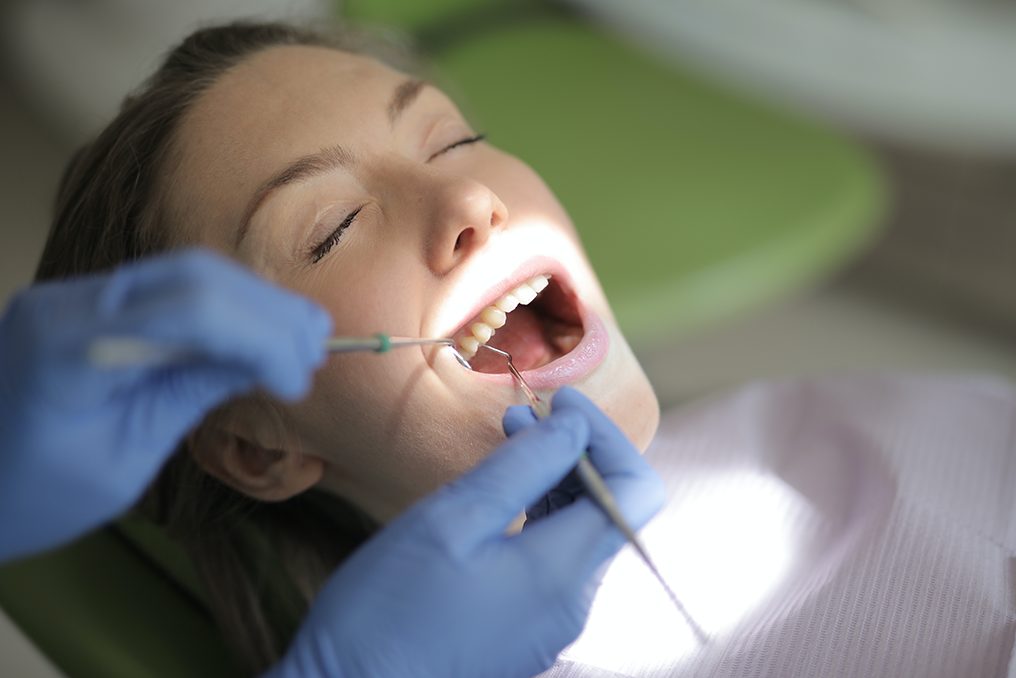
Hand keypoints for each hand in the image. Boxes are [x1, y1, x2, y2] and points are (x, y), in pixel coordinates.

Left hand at [0, 249, 331, 561]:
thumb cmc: (31, 494)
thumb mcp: (122, 461)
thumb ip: (188, 397)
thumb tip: (263, 362)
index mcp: (67, 344)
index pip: (187, 311)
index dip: (257, 337)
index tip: (298, 380)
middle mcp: (69, 301)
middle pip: (192, 276)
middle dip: (266, 311)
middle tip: (319, 348)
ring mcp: (77, 295)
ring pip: (187, 272)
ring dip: (254, 302)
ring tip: (306, 336)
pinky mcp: (90, 304)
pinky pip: (169, 288)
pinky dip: (225, 306)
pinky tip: (262, 329)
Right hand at [269, 387, 663, 677]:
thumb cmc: (389, 608)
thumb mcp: (453, 519)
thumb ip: (522, 468)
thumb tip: (574, 427)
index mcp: (563, 572)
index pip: (634, 490)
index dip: (607, 436)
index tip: (561, 403)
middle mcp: (573, 601)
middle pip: (610, 509)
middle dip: (574, 451)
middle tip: (521, 416)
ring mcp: (551, 620)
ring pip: (580, 532)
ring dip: (554, 480)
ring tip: (508, 441)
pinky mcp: (526, 628)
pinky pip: (553, 559)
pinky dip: (538, 515)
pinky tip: (498, 495)